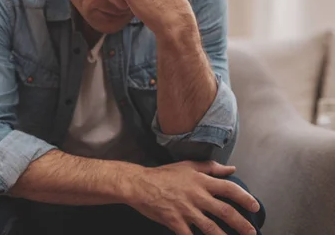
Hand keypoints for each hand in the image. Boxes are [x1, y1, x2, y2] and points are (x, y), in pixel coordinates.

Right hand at [125, 161, 259, 234]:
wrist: (139, 184)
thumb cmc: (164, 174)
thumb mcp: (188, 166)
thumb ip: (210, 167)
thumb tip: (231, 169)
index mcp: (200, 181)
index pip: (229, 188)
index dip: (244, 198)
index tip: (255, 206)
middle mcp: (196, 196)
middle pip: (225, 211)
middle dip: (241, 224)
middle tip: (252, 232)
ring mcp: (186, 210)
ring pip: (211, 228)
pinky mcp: (174, 222)